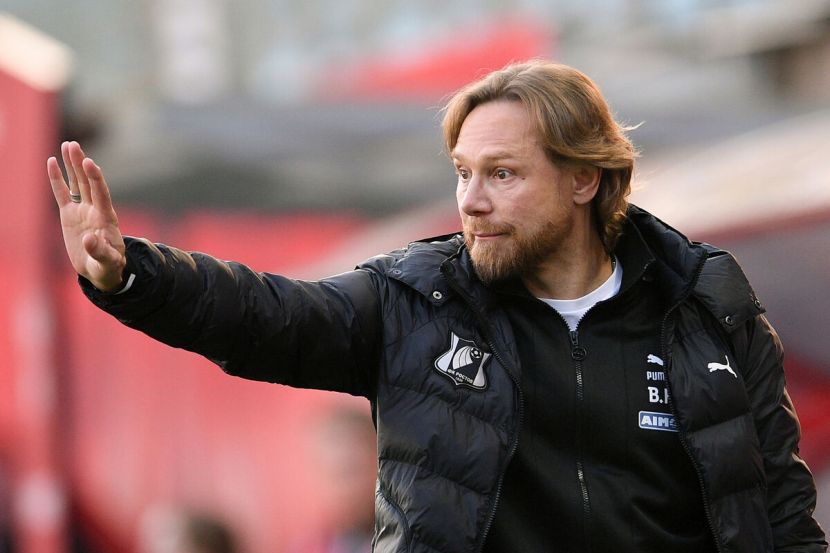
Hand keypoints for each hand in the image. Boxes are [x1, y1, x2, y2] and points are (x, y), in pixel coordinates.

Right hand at [47, 141, 126, 291]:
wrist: (101, 269)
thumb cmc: (108, 266)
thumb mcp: (107, 262)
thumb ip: (100, 251)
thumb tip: (90, 239)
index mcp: (106, 218)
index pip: (101, 194)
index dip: (96, 179)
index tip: (90, 163)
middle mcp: (95, 209)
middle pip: (88, 183)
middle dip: (81, 164)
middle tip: (74, 146)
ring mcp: (82, 210)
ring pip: (77, 183)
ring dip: (72, 165)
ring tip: (68, 145)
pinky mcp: (70, 214)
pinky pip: (62, 193)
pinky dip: (57, 178)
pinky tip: (52, 162)